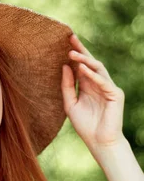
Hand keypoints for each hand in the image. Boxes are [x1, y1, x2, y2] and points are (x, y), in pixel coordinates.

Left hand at [61, 34, 125, 153]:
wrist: (99, 142)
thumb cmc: (85, 125)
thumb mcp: (70, 104)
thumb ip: (67, 85)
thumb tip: (65, 66)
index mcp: (88, 85)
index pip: (81, 65)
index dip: (74, 53)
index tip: (64, 41)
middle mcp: (98, 83)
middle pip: (90, 62)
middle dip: (81, 50)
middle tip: (70, 38)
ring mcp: (108, 87)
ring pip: (97, 68)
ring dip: (85, 59)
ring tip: (71, 52)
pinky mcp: (116, 94)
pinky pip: (103, 81)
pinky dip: (93, 75)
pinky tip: (83, 68)